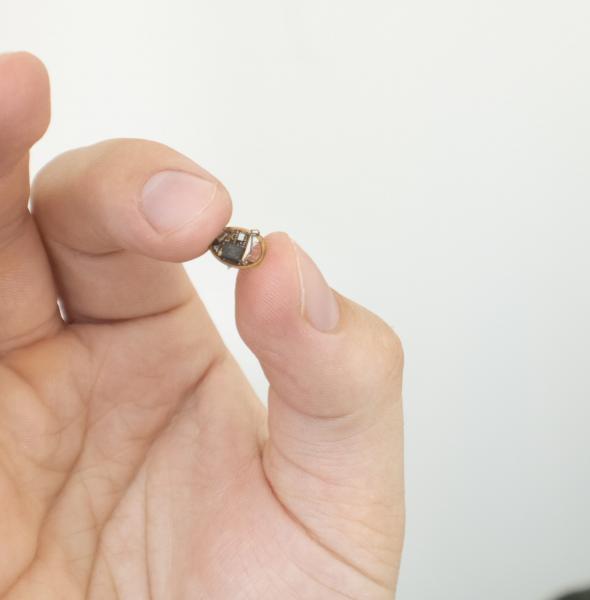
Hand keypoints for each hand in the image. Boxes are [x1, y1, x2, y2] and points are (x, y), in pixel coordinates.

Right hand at [0, 53, 403, 598]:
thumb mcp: (341, 497)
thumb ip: (341, 375)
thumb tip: (293, 265)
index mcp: (161, 354)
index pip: (132, 229)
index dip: (152, 193)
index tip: (200, 211)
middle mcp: (62, 371)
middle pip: (11, 226)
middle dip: (13, 152)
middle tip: (19, 94)